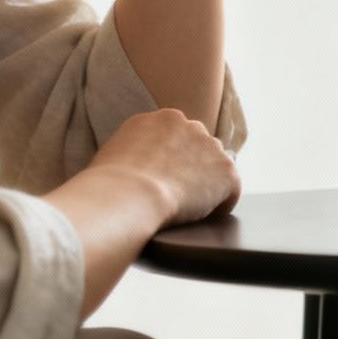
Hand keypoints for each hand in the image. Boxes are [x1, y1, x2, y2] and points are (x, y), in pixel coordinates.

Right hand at [87, 108, 240, 225]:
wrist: (128, 194)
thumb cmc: (107, 185)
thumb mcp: (114, 155)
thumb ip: (131, 154)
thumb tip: (131, 171)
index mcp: (159, 120)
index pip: (175, 137)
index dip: (171, 160)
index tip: (163, 179)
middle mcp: (189, 125)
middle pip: (198, 147)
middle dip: (191, 167)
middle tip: (176, 194)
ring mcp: (210, 146)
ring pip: (214, 167)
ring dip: (206, 184)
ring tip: (188, 208)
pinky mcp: (226, 170)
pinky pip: (230, 190)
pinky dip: (221, 206)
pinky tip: (204, 218)